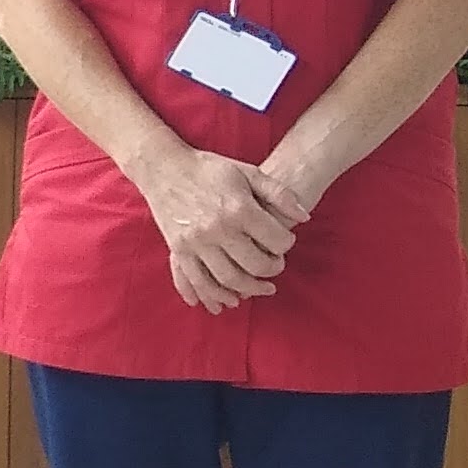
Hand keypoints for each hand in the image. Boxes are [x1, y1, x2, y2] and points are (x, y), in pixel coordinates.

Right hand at [140, 147, 297, 311]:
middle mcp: (218, 228)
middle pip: (255, 265)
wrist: (163, 167)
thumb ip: (279, 193)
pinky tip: (224, 300)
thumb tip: (305, 218)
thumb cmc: (209, 169)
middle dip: (272, 270)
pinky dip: (211, 295)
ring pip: (228, 279)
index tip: (285, 242)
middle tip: (276, 266)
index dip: (287, 244)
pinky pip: (196, 281)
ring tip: (258, 288)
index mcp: (239, 209)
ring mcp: (196, 242)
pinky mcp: (179, 249)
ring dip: (247, 289)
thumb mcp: (248, 172)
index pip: (276, 240)